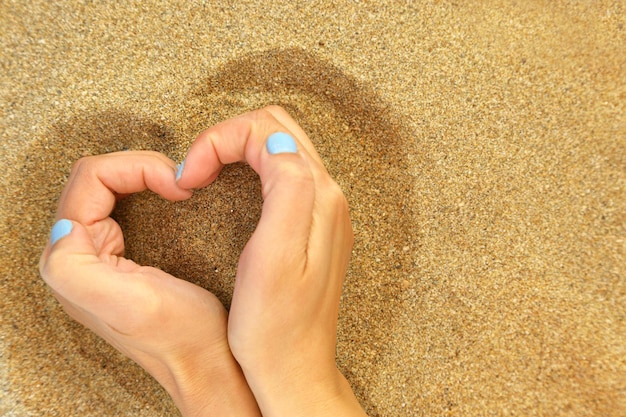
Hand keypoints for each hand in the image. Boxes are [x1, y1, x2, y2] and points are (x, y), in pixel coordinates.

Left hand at [39, 151, 259, 416]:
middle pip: (94, 180)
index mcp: (72, 262)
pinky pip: (119, 205)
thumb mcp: (129, 304)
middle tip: (178, 182)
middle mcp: (76, 257)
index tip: (177, 185)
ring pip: (106, 190)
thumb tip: (64, 225)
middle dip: (137, 168)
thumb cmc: (182, 336)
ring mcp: (97, 258)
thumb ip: (75, 268)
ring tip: (175, 186)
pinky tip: (167, 198)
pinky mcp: (119, 260)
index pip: (90, 180)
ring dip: (139, 176)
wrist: (208, 363)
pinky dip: (143, 190)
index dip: (135, 169)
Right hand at [178, 106, 365, 416]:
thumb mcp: (275, 258)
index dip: (218, 140)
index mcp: (317, 197)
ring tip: (204, 176)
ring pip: (278, 147)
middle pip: (275, 129)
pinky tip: (228, 189)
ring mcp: (321, 210)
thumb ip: (287, 189)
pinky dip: (248, 167)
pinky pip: (281, 173)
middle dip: (226, 137)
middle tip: (194, 172)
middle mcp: (327, 196)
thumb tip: (276, 141)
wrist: (294, 369)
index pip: (266, 130)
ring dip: (235, 149)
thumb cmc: (274, 327)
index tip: (190, 176)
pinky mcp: (311, 225)